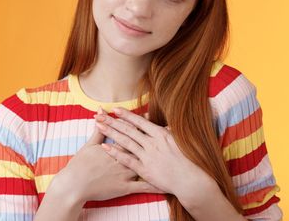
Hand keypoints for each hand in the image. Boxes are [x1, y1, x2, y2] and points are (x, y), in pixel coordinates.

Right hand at [48, 107, 165, 204]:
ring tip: (175, 157)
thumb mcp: (90, 144)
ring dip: (161, 162)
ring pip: (148, 166)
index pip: (135, 134)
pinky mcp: (125, 187)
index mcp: (117, 147)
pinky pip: (144, 186)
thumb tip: (100, 111)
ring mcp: (126, 173)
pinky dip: (156, 185)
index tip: (158, 121)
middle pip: (145, 148)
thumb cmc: (80, 164)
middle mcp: (124, 158)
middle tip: (172, 135)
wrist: (74, 185)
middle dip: (159, 142)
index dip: (147, 128)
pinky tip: (167, 185)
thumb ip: (98, 128)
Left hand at [94, 107, 211, 198]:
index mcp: (161, 134)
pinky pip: (127, 159)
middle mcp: (152, 143)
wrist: (189, 180)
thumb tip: (164, 125)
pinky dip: (115, 152)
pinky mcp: (144, 170)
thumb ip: (169, 132)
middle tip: (99, 115)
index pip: (140, 122)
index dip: (126, 115)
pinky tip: (106, 146)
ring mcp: (147, 156)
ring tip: (99, 126)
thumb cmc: (188, 160)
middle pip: (129, 130)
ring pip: (125, 142)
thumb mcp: (179, 141)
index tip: (114, 109)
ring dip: (111, 133)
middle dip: (113, 121)